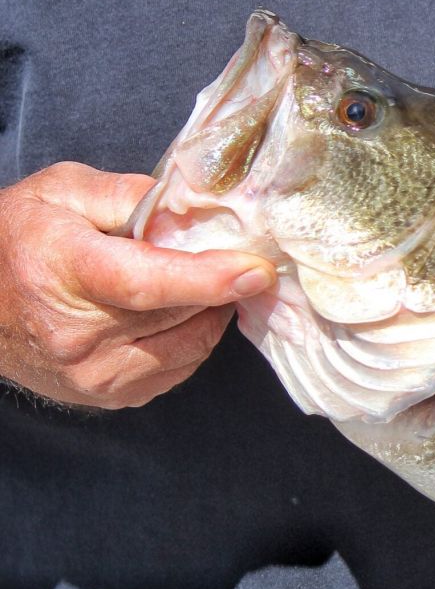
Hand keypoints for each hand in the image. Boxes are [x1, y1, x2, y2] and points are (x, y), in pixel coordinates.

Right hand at [0, 162, 274, 407]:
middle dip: (216, 284)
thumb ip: (128, 195)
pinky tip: (172, 314)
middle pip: (182, 312)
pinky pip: (180, 367)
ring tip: (191, 283)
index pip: (148, 284)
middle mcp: (78, 334)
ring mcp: (94, 374)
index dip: (209, 279)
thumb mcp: (61, 192)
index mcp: (64, 271)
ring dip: (206, 312)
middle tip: (225, 258)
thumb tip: (190, 210)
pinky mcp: (110, 396)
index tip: (256, 270)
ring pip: (192, 344)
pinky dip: (190, 338)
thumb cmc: (20, 238)